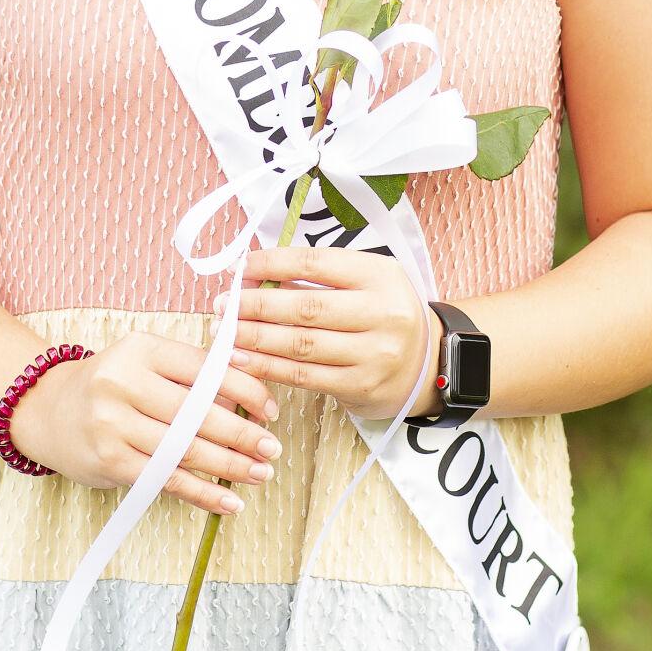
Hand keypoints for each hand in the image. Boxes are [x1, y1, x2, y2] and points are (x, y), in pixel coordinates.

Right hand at [9, 329, 284, 517]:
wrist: (49, 410)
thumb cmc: (111, 383)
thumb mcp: (144, 360)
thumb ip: (190, 369)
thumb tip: (253, 382)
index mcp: (141, 348)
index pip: (204, 368)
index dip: (244, 389)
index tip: (269, 408)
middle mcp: (124, 382)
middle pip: (197, 412)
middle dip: (242, 433)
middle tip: (272, 447)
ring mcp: (113, 423)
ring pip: (185, 449)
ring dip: (230, 466)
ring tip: (260, 473)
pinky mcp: (110, 461)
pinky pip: (166, 479)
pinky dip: (202, 493)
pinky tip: (228, 501)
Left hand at [209, 245, 442, 420]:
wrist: (428, 362)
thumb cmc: (383, 312)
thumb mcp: (366, 280)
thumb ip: (319, 276)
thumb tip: (256, 275)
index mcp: (379, 274)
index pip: (316, 263)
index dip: (273, 263)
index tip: (240, 268)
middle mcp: (380, 313)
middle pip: (305, 307)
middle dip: (256, 306)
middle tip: (223, 305)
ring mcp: (373, 354)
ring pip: (301, 345)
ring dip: (256, 339)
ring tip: (225, 333)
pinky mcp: (361, 387)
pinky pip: (305, 376)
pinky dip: (269, 368)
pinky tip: (244, 360)